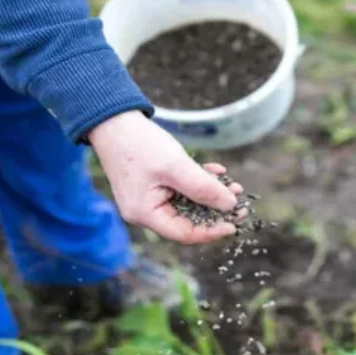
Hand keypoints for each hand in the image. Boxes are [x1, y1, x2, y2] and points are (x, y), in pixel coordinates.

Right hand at [87, 111, 243, 243]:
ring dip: (211, 194)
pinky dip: (199, 181)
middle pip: (187, 220)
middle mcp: (146, 211)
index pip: (183, 233)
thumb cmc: (139, 144)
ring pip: (188, 203)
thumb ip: (203, 187)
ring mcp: (149, 198)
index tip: (233, 225)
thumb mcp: (176, 166)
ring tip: (233, 186)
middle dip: (215, 211)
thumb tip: (229, 206)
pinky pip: (181, 190)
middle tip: (240, 204)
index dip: (211, 231)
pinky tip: (215, 171)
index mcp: (145, 213)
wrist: (114, 121)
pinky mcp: (154, 185)